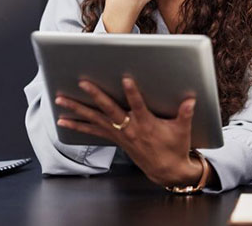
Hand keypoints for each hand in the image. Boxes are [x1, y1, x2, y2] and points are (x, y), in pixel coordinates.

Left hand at [54, 77, 202, 186]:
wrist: (166, 171)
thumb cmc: (174, 147)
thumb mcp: (182, 131)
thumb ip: (185, 114)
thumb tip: (191, 100)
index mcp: (146, 124)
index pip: (138, 105)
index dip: (132, 93)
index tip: (126, 79)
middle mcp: (129, 128)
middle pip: (109, 110)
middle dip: (95, 95)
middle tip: (82, 83)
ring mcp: (119, 134)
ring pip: (94, 119)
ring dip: (76, 109)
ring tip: (60, 100)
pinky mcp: (114, 139)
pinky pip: (92, 131)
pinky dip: (77, 126)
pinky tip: (63, 121)